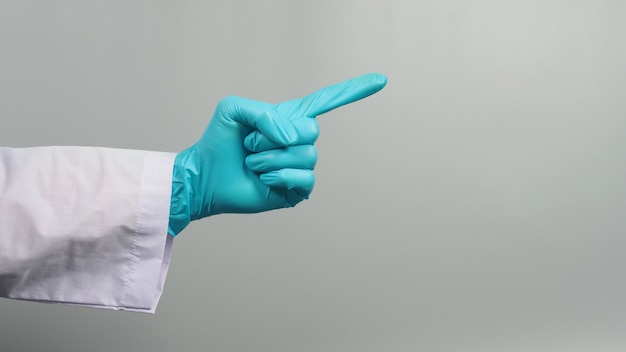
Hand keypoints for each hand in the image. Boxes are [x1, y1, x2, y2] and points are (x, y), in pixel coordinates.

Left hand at [168, 73, 386, 234]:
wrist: (206, 176)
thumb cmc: (218, 142)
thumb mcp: (233, 109)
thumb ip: (264, 112)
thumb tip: (292, 137)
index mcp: (288, 119)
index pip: (326, 101)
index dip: (353, 90)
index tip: (380, 80)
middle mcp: (298, 141)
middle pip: (312, 130)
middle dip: (274, 136)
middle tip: (251, 144)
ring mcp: (299, 166)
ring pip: (305, 155)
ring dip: (270, 157)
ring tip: (252, 162)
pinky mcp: (297, 190)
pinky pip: (305, 178)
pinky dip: (279, 175)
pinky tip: (263, 178)